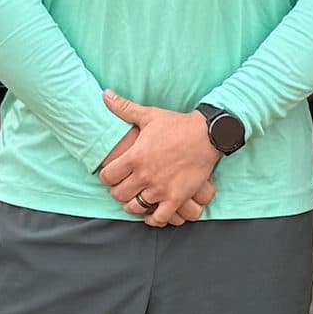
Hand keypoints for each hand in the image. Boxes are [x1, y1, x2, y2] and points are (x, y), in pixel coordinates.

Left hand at [98, 91, 219, 226]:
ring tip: (137, 198)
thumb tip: (105, 94)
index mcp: (135, 157)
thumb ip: (124, 108)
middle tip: (124, 186)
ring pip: (135, 207)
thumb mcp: (149, 115)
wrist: (207, 135)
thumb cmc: (177, 124)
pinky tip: (152, 213)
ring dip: (133, 204)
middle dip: (118, 191)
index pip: (108, 176)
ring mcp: (161, 188)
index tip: (113, 174)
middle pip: (119, 194)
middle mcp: (145, 175)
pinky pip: (159, 218)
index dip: (108, 176)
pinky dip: (153, 219)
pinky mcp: (177, 197)